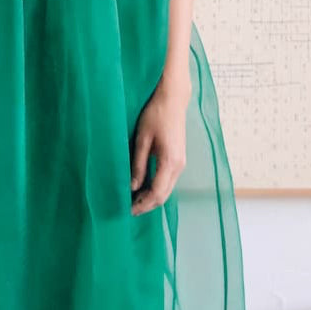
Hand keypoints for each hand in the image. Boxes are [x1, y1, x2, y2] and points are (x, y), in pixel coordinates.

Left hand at [129, 74, 188, 215]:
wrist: (173, 99)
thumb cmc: (156, 115)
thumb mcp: (142, 140)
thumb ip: (138, 165)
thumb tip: (133, 187)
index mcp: (170, 162)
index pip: (157, 194)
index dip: (143, 205)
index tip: (129, 210)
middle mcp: (179, 166)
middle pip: (164, 195)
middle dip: (147, 205)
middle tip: (128, 209)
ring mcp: (181, 162)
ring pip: (167, 189)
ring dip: (152, 197)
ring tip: (133, 200)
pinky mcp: (179, 158)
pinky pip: (168, 180)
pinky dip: (157, 188)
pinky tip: (143, 187)